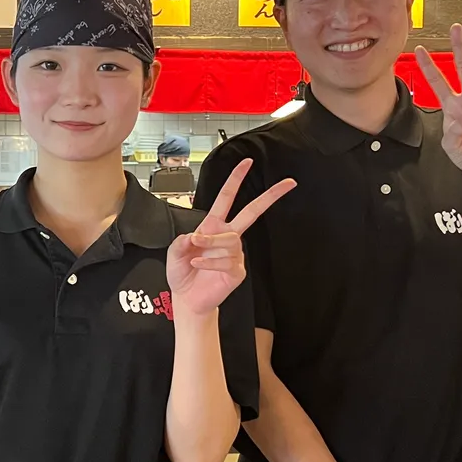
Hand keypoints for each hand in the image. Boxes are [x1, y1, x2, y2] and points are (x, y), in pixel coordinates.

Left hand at [167, 158, 295, 316]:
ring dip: (209, 246)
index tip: (246, 163)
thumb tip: (195, 235)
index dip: (235, 180)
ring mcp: (235, 253)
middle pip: (252, 212)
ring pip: (228, 240)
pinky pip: (226, 260)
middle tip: (288, 183)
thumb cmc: (183, 273)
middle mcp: (228, 236)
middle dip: (269, 196)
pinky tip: (199, 265)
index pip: (226, 198)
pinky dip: (209, 262)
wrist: (187, 298)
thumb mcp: (174, 252)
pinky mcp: (237, 270)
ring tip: (194, 256)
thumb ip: (181, 240)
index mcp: (213, 226)